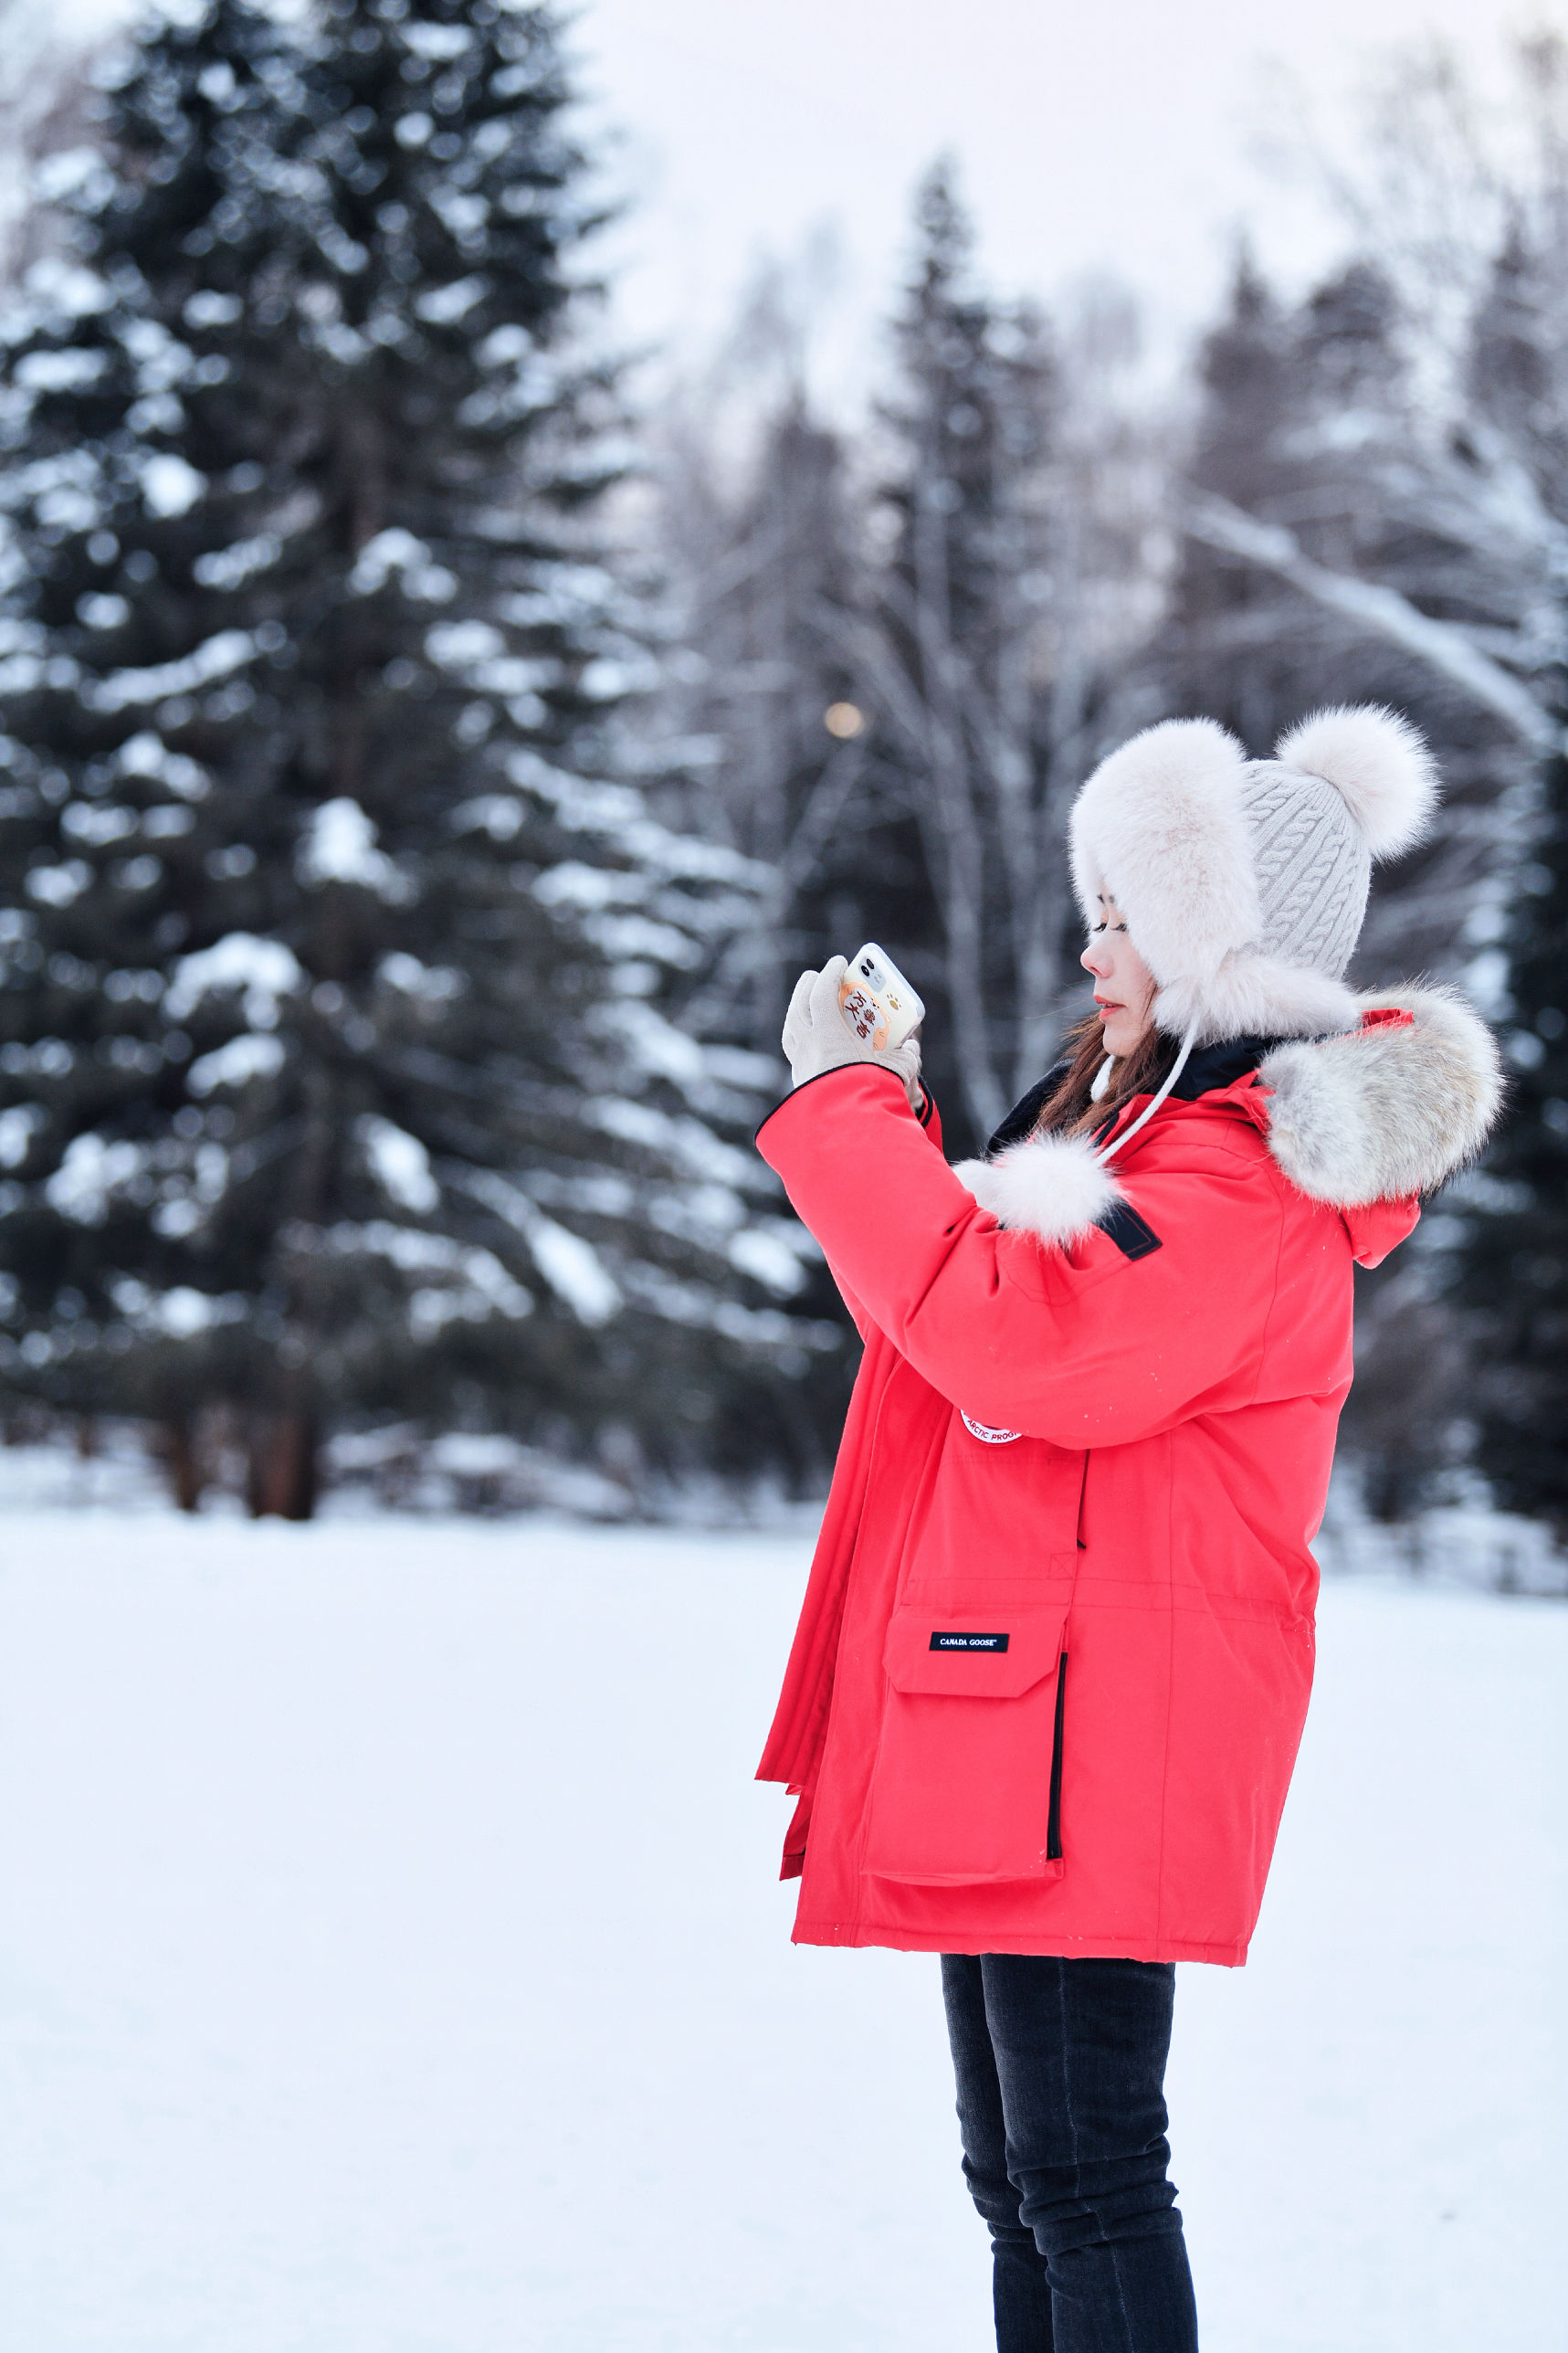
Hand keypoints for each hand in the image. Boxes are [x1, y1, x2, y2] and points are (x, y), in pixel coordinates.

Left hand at [781, 956, 923, 1109]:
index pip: (821, 996)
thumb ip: (905, 1054)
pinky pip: (794, 1052)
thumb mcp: (900, 1071)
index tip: (838, 962)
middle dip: (807, 990)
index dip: (830, 975)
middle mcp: (808, 1051)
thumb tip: (910, 1047)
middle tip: (816, 977)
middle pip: (798, 1010)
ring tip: (807, 1002)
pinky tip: (809, 1038)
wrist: (851, 1134)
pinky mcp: (800, 1087)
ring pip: (792, 1032)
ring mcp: (800, 1069)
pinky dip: (800, 1039)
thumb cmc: (876, 1097)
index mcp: (828, 1038)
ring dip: (798, 1013)